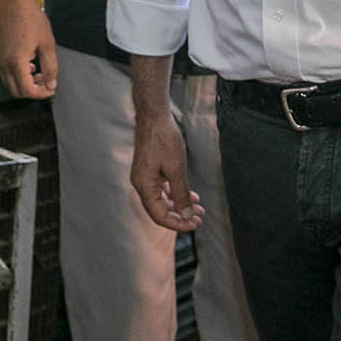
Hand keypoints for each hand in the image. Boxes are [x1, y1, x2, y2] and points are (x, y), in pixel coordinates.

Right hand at [0, 0, 57, 98]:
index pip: (27, 91)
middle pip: (15, 91)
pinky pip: (4, 70)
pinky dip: (15, 73)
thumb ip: (51, 68)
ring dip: (23, 82)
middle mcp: (3, 62)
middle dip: (32, 90)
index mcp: (16, 62)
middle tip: (44, 82)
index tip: (50, 88)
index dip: (41, 94)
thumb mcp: (47, 44)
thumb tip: (51, 83)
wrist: (15, 1)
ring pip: (8, 82)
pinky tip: (27, 62)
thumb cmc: (30, 17)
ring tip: (37, 71)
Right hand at [130, 109, 204, 232]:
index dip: (177, 224)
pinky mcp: (150, 171)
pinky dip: (175, 194)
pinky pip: (162, 189)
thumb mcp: (176, 169)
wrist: (154, 116)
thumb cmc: (163, 139)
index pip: (159, 216)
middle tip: (199, 218)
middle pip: (160, 210)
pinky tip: (190, 195)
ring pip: (162, 200)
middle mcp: (141, 184)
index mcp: (144, 186)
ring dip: (180, 205)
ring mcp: (145, 177)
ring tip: (198, 208)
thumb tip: (186, 215)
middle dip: (181, 216)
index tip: (194, 224)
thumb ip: (181, 194)